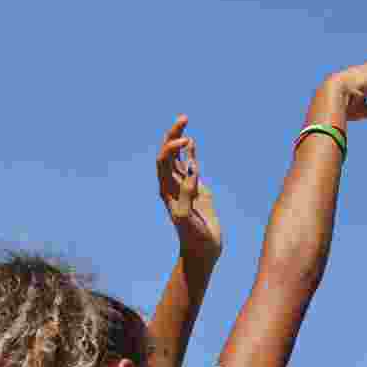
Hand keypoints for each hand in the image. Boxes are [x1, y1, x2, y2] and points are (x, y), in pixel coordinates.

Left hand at [157, 115, 221, 258]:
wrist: (203, 249)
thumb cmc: (193, 236)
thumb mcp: (186, 217)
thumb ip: (185, 194)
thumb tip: (190, 172)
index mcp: (166, 189)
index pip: (163, 161)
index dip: (172, 147)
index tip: (186, 141)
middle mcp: (172, 185)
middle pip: (168, 154)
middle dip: (173, 135)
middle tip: (183, 118)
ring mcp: (184, 186)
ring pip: (178, 157)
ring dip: (180, 139)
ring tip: (184, 121)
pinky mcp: (197, 189)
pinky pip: (190, 167)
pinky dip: (191, 153)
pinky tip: (192, 142)